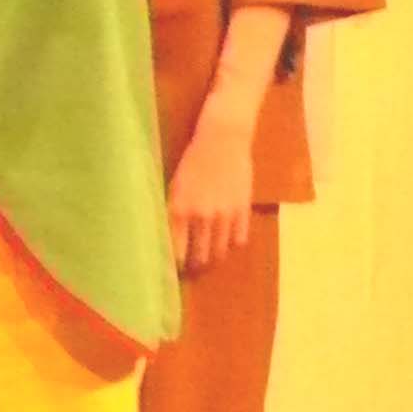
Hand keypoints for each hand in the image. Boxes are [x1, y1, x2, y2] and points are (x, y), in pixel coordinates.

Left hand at [166, 116, 255, 275]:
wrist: (222, 138)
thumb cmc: (192, 159)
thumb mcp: (175, 185)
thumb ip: (174, 212)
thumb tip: (170, 236)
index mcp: (180, 209)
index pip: (176, 251)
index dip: (175, 265)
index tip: (172, 272)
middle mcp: (202, 216)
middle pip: (199, 256)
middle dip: (194, 266)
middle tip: (192, 269)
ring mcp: (224, 215)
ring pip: (220, 252)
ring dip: (213, 259)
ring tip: (209, 260)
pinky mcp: (243, 210)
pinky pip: (239, 239)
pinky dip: (232, 244)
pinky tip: (227, 242)